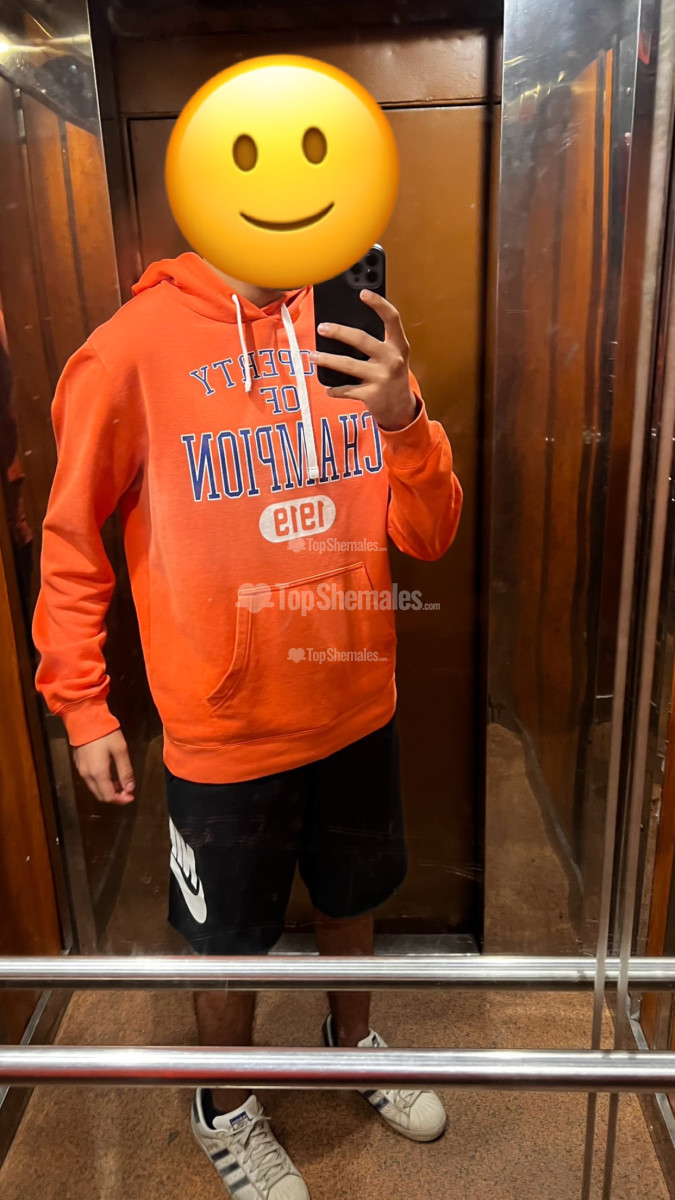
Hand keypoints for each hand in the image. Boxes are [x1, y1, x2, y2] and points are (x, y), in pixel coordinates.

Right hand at [73, 728, 135, 804]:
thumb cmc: (105, 733)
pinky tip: (110, 775)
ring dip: (108, 790)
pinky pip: (90, 780)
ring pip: (95, 789)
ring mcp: (81, 770)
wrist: (84, 719)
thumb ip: (125, 771)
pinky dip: (101, 783)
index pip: (109, 796)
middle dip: (115, 797)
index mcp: (98, 773)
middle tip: (128, 791)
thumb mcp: (120, 750)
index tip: (132, 796)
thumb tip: (130, 788)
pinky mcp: (79, 764)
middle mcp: (87, 775)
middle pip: (100, 795)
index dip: (121, 800)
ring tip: (121, 783)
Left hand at [309, 290, 417, 430]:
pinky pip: (347, 390)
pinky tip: (328, 388)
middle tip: (321, 328)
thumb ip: (377, 343)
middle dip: (339, 332)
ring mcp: (382, 378)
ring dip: (327, 360)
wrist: (401, 409)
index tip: (363, 293)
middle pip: (362, 340)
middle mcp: (392, 360)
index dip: (379, 304)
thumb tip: (344, 330)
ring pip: (348, 365)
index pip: (392, 319)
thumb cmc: (392, 376)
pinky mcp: (372, 395)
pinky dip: (335, 389)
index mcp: (398, 346)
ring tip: (313, 356)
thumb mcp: (392, 357)